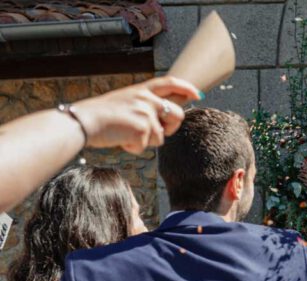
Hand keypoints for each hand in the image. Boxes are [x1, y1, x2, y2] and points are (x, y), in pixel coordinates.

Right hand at [73, 76, 200, 153]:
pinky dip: (134, 147)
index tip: (197, 93)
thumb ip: (144, 105)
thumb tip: (163, 117)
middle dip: (171, 128)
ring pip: (162, 136)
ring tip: (125, 133)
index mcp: (141, 90)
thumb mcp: (124, 101)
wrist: (84, 121)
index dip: (186, 87)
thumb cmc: (101, 115)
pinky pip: (147, 146)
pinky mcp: (144, 129)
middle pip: (177, 115)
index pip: (169, 83)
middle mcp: (147, 99)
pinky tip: (121, 139)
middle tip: (152, 133)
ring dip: (146, 140)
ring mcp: (146, 114)